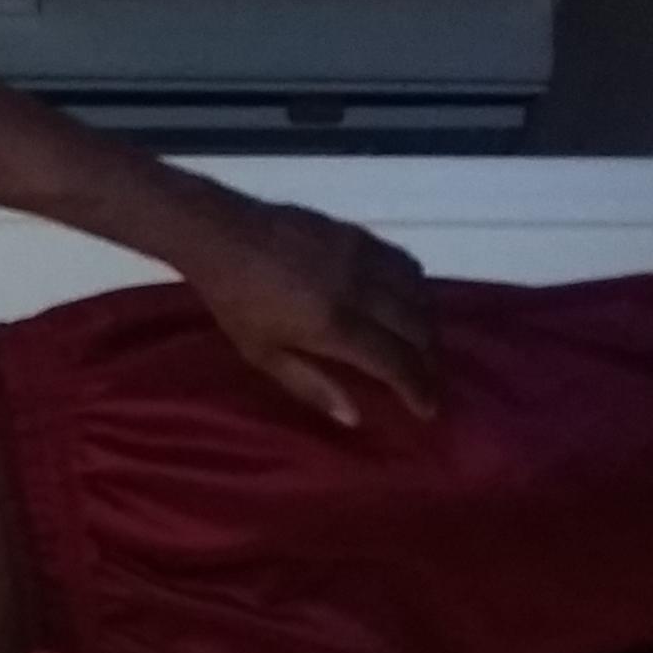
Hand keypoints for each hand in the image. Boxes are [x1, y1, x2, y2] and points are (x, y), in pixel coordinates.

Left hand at [175, 200, 438, 427]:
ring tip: (422, 344)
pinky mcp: (359, 235)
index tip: (428, 410)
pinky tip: (407, 301)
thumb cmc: (235, 301)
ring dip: (429, 323)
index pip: (396, 363)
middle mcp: (359, 290)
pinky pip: (405, 264)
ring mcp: (362, 257)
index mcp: (334, 325)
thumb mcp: (263, 354)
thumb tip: (354, 417)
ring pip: (420, 293)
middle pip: (418, 328)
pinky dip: (417, 289)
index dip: (418, 389)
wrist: (222, 234)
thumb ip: (311, 386)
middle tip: (428, 381)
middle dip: (430, 361)